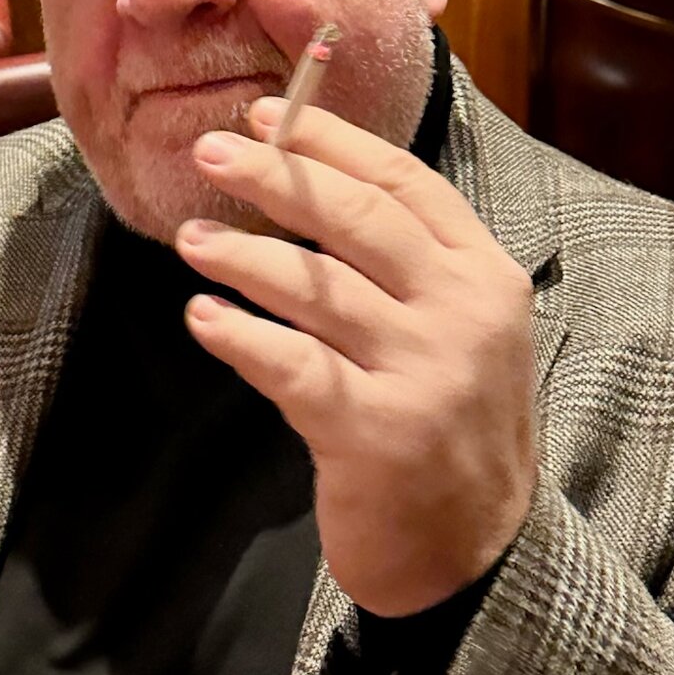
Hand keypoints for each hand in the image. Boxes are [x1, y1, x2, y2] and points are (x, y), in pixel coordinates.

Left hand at [176, 99, 536, 617]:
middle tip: (209, 152)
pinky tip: (203, 317)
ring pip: (319, 288)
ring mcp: (425, 375)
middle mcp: (463, 315)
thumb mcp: (452, 327)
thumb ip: (401, 260)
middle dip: (278, 176)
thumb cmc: (445, 423)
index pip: (403, 183)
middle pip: (357, 221)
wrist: (479, 558)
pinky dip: (242, 337)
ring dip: (245, 256)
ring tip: (190, 239)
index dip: (331, 142)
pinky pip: (295, 368)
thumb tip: (300, 173)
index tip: (265, 115)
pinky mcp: (379, 435)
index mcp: (483, 274)